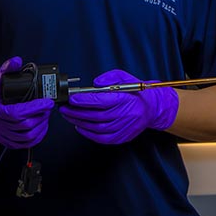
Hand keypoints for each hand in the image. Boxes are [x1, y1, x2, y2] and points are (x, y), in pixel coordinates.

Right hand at [0, 56, 54, 147]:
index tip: (47, 102)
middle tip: (48, 106)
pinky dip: (37, 136)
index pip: (17, 113)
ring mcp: (3, 135)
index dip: (34, 108)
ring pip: (27, 136)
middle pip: (25, 126)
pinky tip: (42, 126)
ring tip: (46, 114)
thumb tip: (17, 61)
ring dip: (41, 126)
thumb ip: (7, 69)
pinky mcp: (9, 141)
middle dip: (41, 116)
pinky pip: (26, 144)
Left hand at [59, 69, 179, 144]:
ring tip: (69, 116)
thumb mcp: (125, 78)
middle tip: (64, 108)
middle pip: (96, 116)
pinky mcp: (121, 137)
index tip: (72, 98)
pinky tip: (79, 126)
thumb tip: (95, 84)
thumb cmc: (136, 93)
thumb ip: (109, 78)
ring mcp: (124, 128)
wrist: (151, 108)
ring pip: (96, 128)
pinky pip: (101, 138)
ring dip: (79, 122)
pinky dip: (88, 133)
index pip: (101, 100)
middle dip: (77, 112)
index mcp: (126, 99)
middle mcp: (125, 115)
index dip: (84, 100)